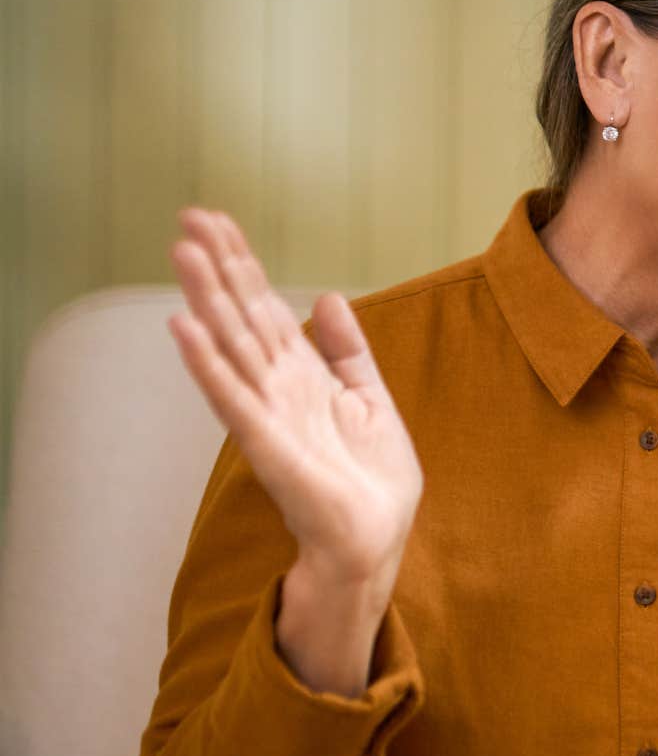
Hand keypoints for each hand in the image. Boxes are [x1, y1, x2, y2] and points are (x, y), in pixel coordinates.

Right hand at [167, 209, 422, 695]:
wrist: (377, 537)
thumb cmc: (371, 478)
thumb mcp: (370, 398)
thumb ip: (347, 350)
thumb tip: (325, 298)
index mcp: (301, 374)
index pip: (264, 307)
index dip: (242, 264)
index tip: (217, 220)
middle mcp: (276, 388)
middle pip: (240, 315)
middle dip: (218, 268)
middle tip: (187, 218)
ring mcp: (268, 414)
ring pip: (231, 346)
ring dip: (205, 301)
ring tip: (181, 254)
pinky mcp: (268, 446)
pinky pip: (234, 399)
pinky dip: (209, 364)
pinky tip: (186, 330)